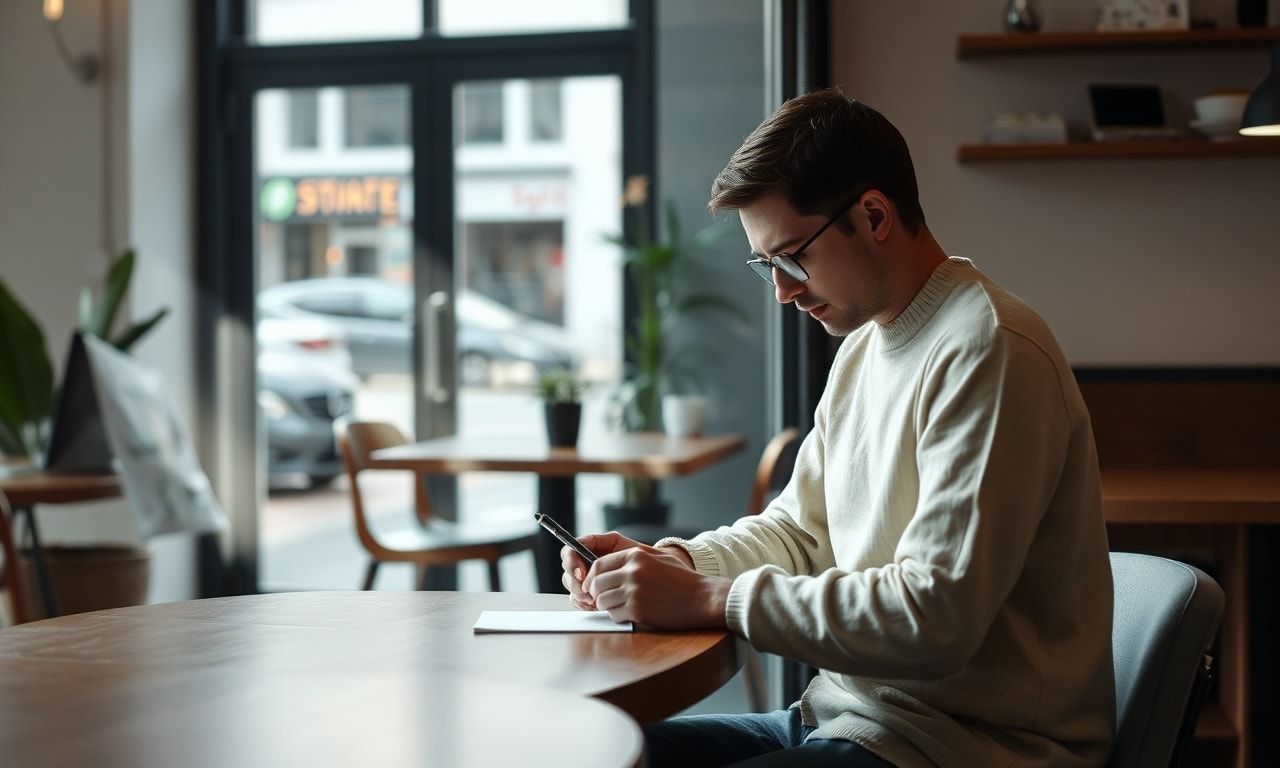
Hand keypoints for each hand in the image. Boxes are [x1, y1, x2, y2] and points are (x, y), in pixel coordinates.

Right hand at [561, 531, 643, 610]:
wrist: (653, 577)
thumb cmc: (640, 559)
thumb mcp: (623, 545)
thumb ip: (603, 541)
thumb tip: (582, 543)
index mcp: (590, 549)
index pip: (569, 551)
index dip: (570, 562)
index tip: (581, 573)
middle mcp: (585, 564)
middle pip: (566, 571)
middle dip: (574, 583)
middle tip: (586, 591)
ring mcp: (586, 580)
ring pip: (571, 587)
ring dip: (579, 594)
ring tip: (594, 600)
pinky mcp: (590, 595)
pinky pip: (577, 600)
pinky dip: (583, 604)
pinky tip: (594, 606)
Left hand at [583, 545, 730, 629]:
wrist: (702, 598)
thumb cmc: (682, 579)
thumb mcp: (657, 558)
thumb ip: (631, 559)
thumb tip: (605, 566)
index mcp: (635, 555)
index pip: (599, 565)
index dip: (591, 577)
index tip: (591, 585)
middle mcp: (632, 572)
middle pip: (597, 584)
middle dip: (595, 594)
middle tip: (600, 599)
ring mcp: (634, 591)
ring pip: (603, 601)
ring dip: (607, 606)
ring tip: (619, 607)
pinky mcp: (638, 610)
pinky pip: (615, 615)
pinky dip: (618, 616)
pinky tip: (630, 614)